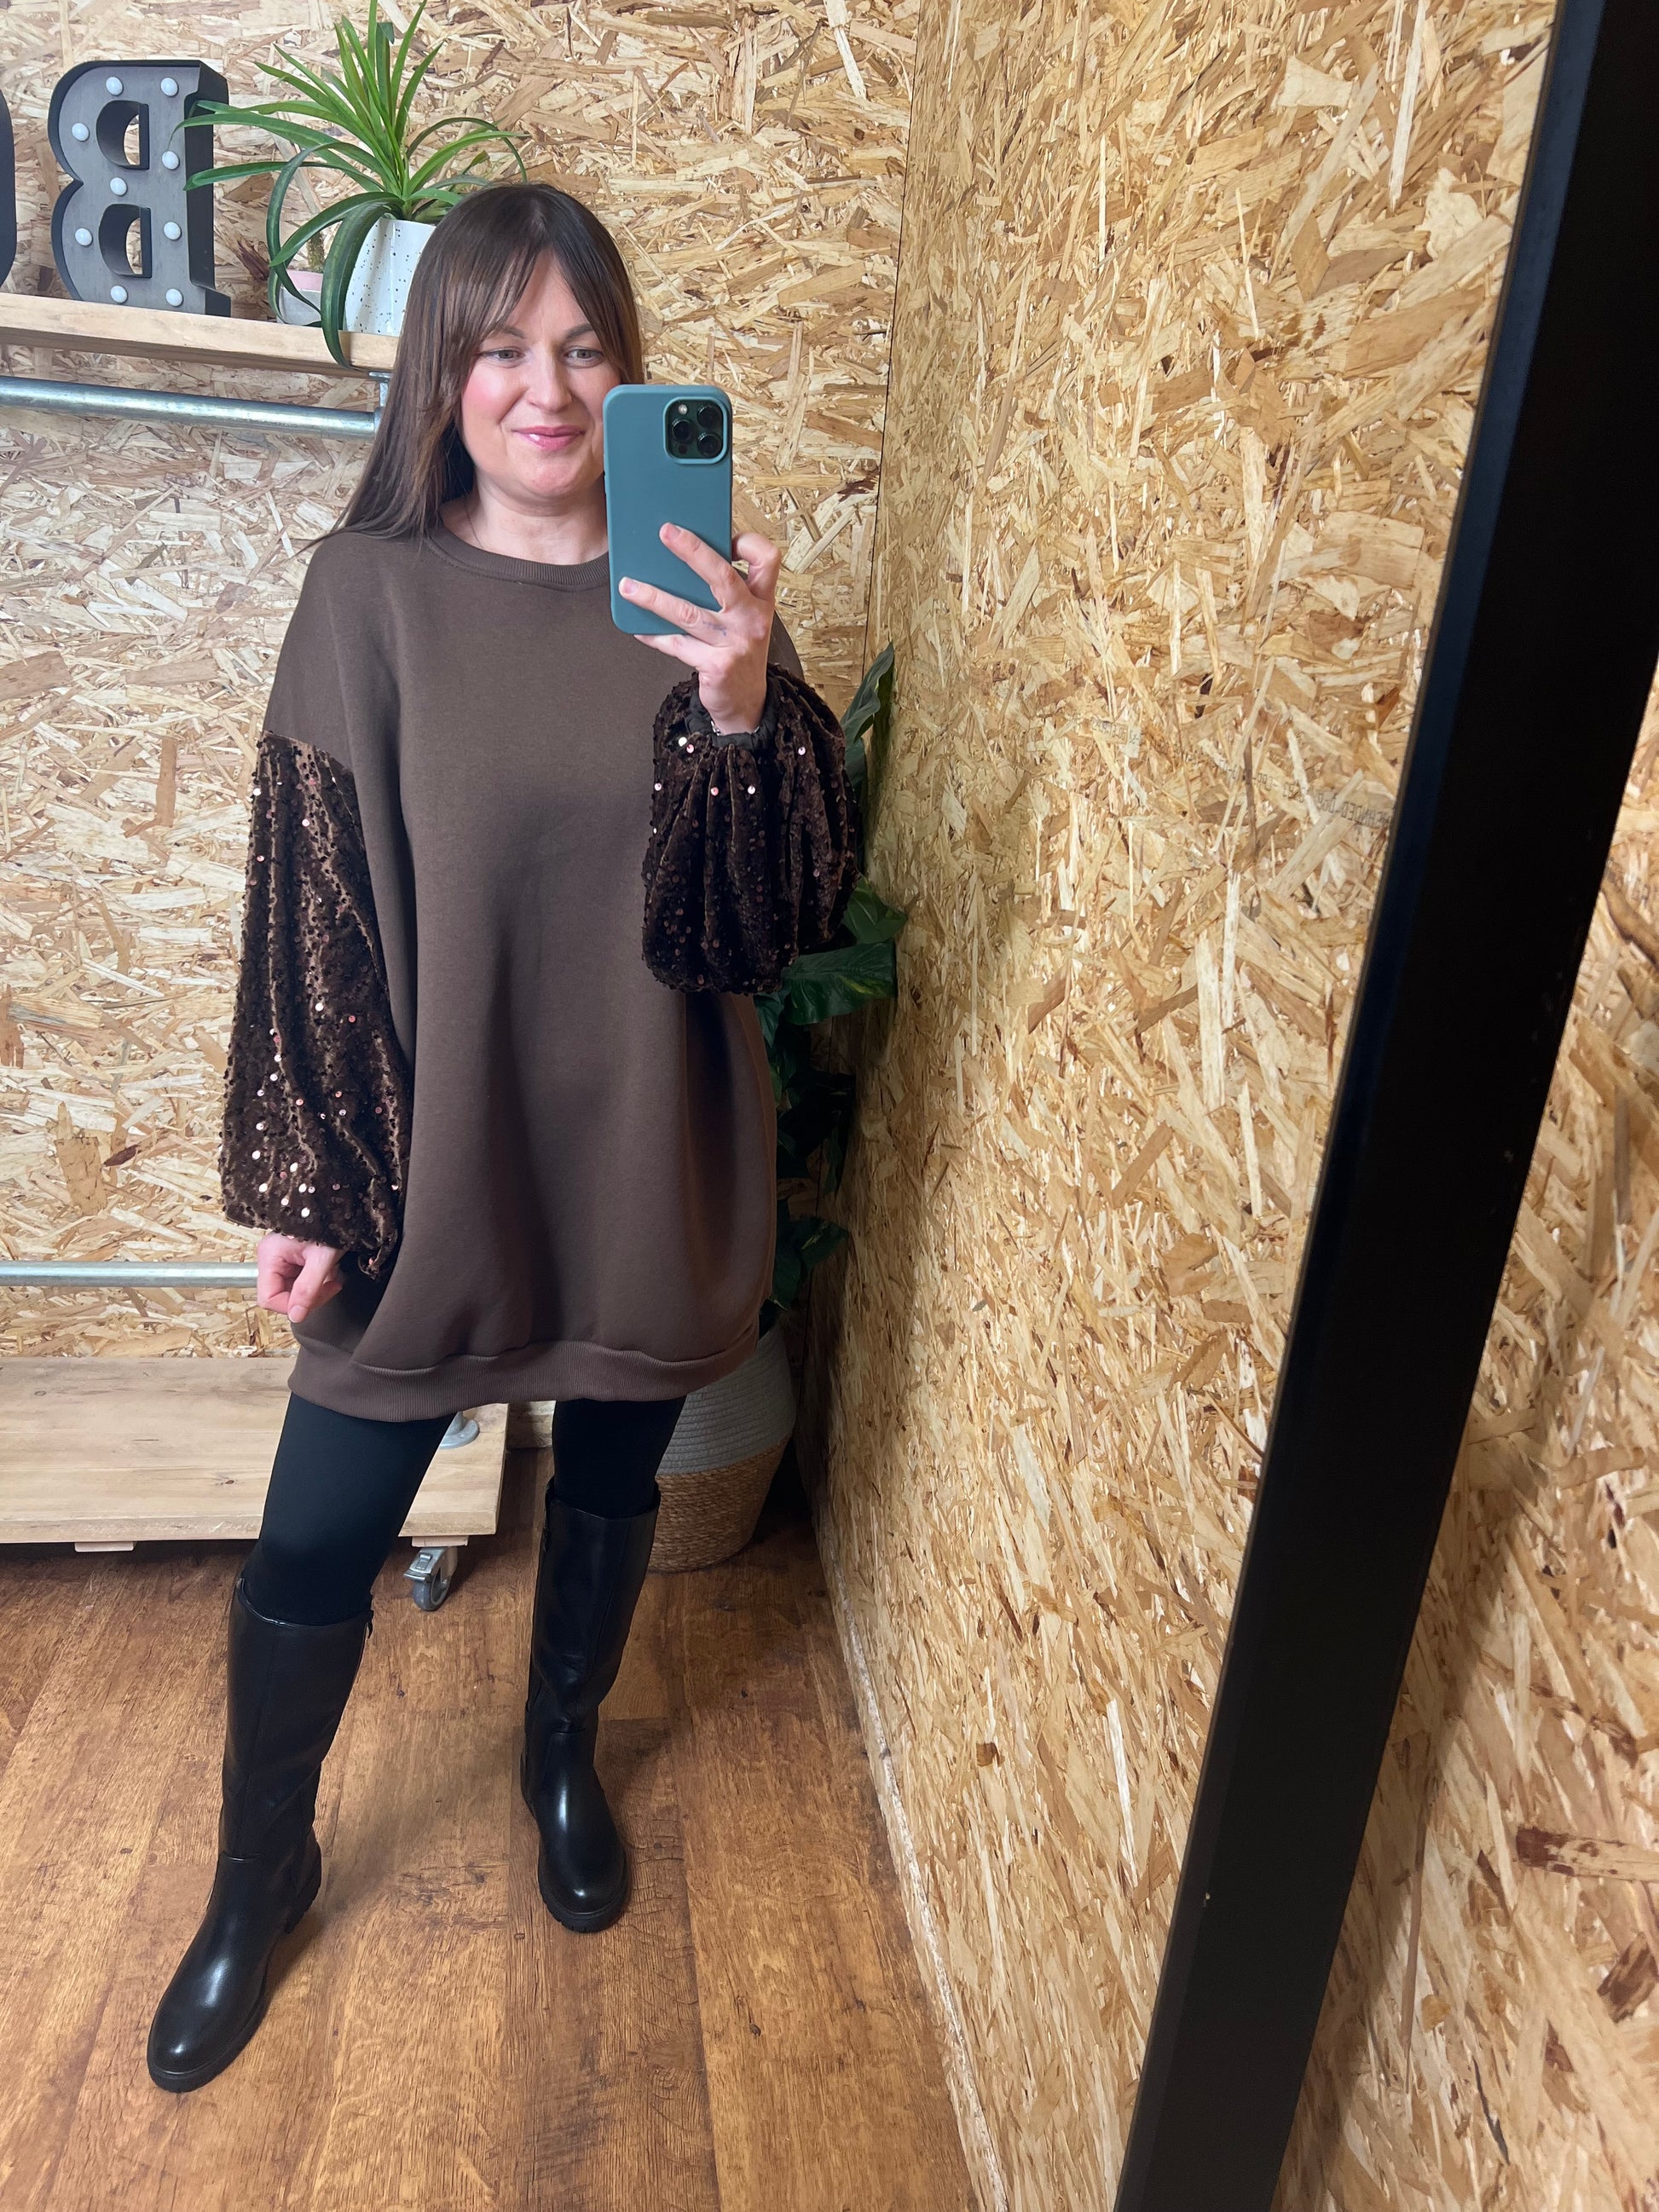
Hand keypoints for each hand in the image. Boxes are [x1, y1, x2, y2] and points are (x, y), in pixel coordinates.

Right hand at [256, 1232, 343, 1327]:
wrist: (341, 1207)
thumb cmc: (331, 1223)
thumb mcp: (322, 1259)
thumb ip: (308, 1288)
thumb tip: (296, 1315)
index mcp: (270, 1255)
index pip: (268, 1298)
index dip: (291, 1306)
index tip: (314, 1300)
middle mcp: (271, 1257)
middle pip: (281, 1295)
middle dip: (308, 1297)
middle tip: (330, 1286)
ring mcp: (280, 1258)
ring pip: (292, 1291)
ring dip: (314, 1289)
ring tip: (331, 1275)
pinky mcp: (292, 1259)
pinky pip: (300, 1281)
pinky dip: (316, 1282)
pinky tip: (328, 1272)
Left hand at [618, 524, 781, 732]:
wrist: (746, 703)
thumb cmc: (738, 651)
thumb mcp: (744, 618)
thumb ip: (725, 592)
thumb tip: (680, 562)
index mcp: (761, 600)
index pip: (767, 560)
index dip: (748, 542)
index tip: (725, 534)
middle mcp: (753, 619)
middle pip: (723, 576)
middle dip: (693, 551)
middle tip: (665, 532)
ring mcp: (735, 644)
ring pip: (688, 613)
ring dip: (654, 597)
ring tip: (628, 585)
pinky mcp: (717, 666)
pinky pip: (677, 645)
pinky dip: (654, 635)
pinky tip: (637, 626)